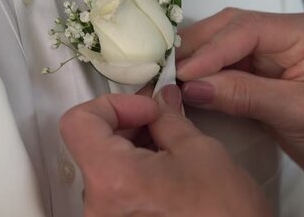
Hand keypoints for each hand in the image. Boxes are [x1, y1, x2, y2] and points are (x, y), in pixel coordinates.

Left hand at [60, 85, 270, 216]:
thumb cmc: (225, 213)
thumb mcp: (199, 150)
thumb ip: (168, 118)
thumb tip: (159, 98)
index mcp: (111, 179)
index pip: (78, 122)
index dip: (112, 105)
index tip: (145, 109)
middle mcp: (98, 205)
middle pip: (90, 143)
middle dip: (127, 123)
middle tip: (161, 117)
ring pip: (103, 165)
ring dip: (132, 145)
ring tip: (169, 145)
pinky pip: (113, 187)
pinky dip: (133, 168)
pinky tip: (165, 168)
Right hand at [176, 8, 303, 215]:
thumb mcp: (295, 113)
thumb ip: (242, 94)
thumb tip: (192, 86)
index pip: (250, 29)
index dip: (212, 50)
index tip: (182, 73)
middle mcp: (294, 31)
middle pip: (234, 27)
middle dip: (200, 48)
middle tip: (167, 70)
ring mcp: (279, 47)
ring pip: (227, 40)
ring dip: (199, 57)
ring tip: (171, 74)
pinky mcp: (267, 65)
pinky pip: (229, 60)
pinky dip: (207, 70)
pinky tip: (188, 80)